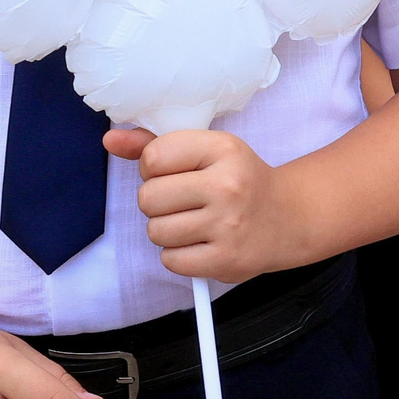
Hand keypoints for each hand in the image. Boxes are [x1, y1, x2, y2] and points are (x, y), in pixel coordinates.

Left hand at [105, 127, 297, 283]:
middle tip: (187, 202)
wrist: (288, 218)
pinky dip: (180, 255)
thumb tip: (110, 139)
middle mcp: (229, 185)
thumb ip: (156, 145)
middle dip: (159, 203)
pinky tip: (202, 243)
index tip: (178, 173)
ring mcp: (229, 224)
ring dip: (168, 230)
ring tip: (195, 223)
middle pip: (148, 197)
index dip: (156, 168)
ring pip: (155, 231)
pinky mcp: (225, 259)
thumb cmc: (238, 180)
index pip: (154, 157)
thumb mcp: (208, 152)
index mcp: (224, 149)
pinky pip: (170, 260)